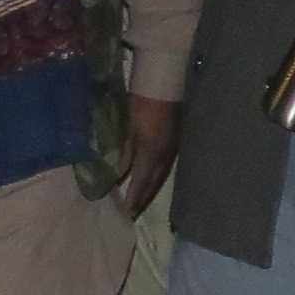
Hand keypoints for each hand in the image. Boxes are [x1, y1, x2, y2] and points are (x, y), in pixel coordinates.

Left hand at [120, 95, 182, 214]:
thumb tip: (117, 175)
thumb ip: (125, 152)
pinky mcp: (177, 139)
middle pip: (154, 184)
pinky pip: (166, 165)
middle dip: (144, 199)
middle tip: (134, 212)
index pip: (141, 184)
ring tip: (142, 199)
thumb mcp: (129, 127)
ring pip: (162, 175)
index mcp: (153, 154)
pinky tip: (153, 176)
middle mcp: (166, 156)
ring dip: (151, 189)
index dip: (134, 200)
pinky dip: (157, 175)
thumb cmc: (143, 101)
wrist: (168, 78)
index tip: (127, 215)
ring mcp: (174, 148)